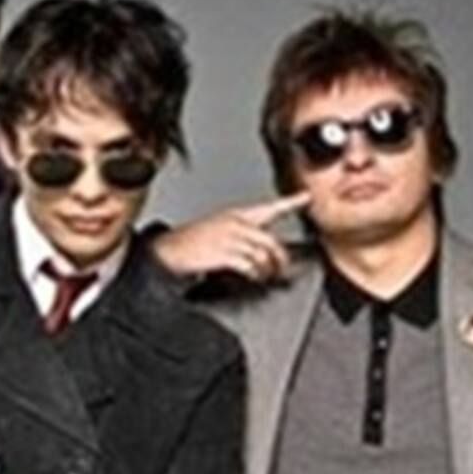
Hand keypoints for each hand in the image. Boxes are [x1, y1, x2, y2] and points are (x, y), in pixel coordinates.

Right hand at [152, 192, 310, 281]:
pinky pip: (249, 265)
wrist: (167, 251)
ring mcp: (230, 238)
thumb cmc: (190, 244)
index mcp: (235, 215)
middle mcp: (235, 223)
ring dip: (267, 270)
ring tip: (264, 276)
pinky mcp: (224, 253)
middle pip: (270, 241)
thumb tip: (258, 251)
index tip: (305, 197)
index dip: (290, 201)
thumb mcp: (216, 231)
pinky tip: (253, 277)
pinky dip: (255, 274)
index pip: (269, 207)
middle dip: (280, 259)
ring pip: (262, 254)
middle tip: (281, 270)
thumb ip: (240, 236)